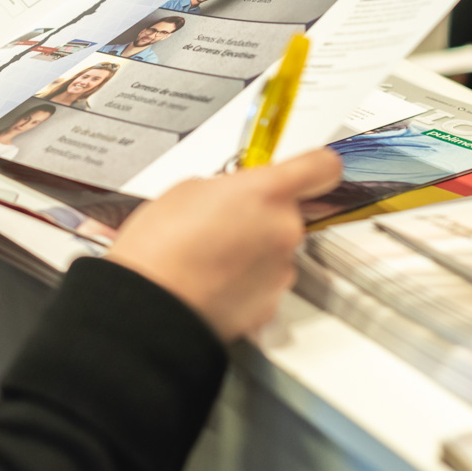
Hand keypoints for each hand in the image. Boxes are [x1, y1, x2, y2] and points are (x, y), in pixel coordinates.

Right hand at [106, 149, 341, 340]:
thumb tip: (234, 194)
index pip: (321, 166)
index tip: (309, 168)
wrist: (150, 305)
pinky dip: (246, 281)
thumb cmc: (159, 248)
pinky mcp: (271, 303)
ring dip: (253, 249)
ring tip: (210, 254)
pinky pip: (265, 282)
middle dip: (261, 215)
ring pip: (276, 249)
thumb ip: (228, 187)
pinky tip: (213, 278)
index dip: (315, 166)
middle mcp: (284, 230)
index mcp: (267, 192)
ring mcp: (281, 270)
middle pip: (290, 213)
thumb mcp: (188, 190)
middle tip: (223, 221)